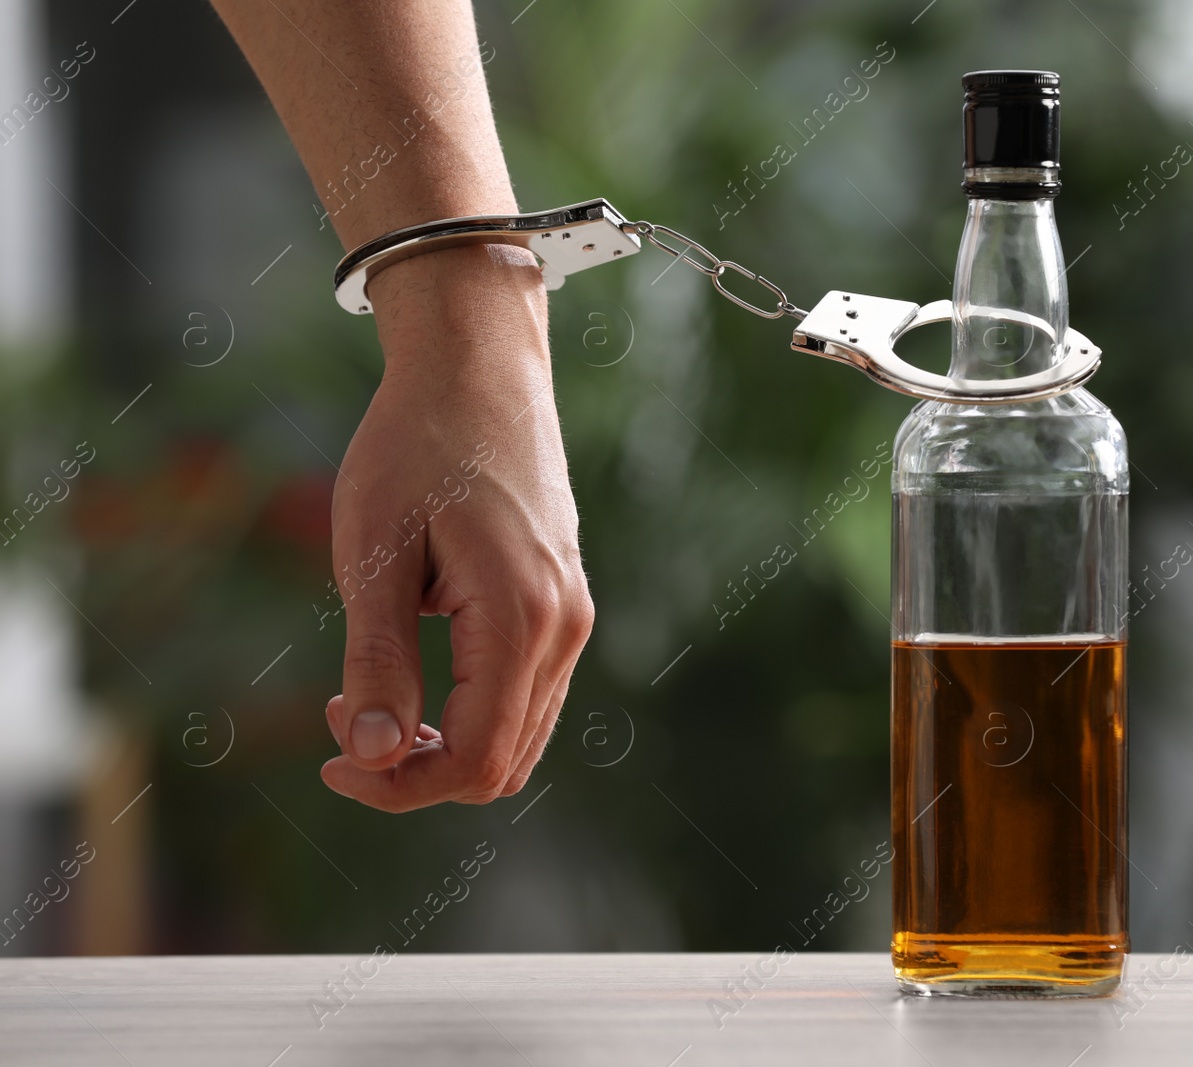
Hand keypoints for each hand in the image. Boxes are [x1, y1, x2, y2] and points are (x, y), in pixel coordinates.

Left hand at [319, 244, 593, 811]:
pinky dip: (470, 712)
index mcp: (520, 617)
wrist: (479, 371)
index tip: (330, 762)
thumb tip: (372, 758)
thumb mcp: (374, 552)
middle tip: (342, 717)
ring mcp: (573, 616)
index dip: (397, 786)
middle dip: (416, 772)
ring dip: (442, 743)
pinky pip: (528, 696)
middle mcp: (565, 627)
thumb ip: (378, 661)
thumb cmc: (415, 448)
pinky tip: (416, 670)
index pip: (474, 758)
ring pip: (520, 737)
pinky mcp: (565, 603)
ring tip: (367, 694)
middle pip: (503, 764)